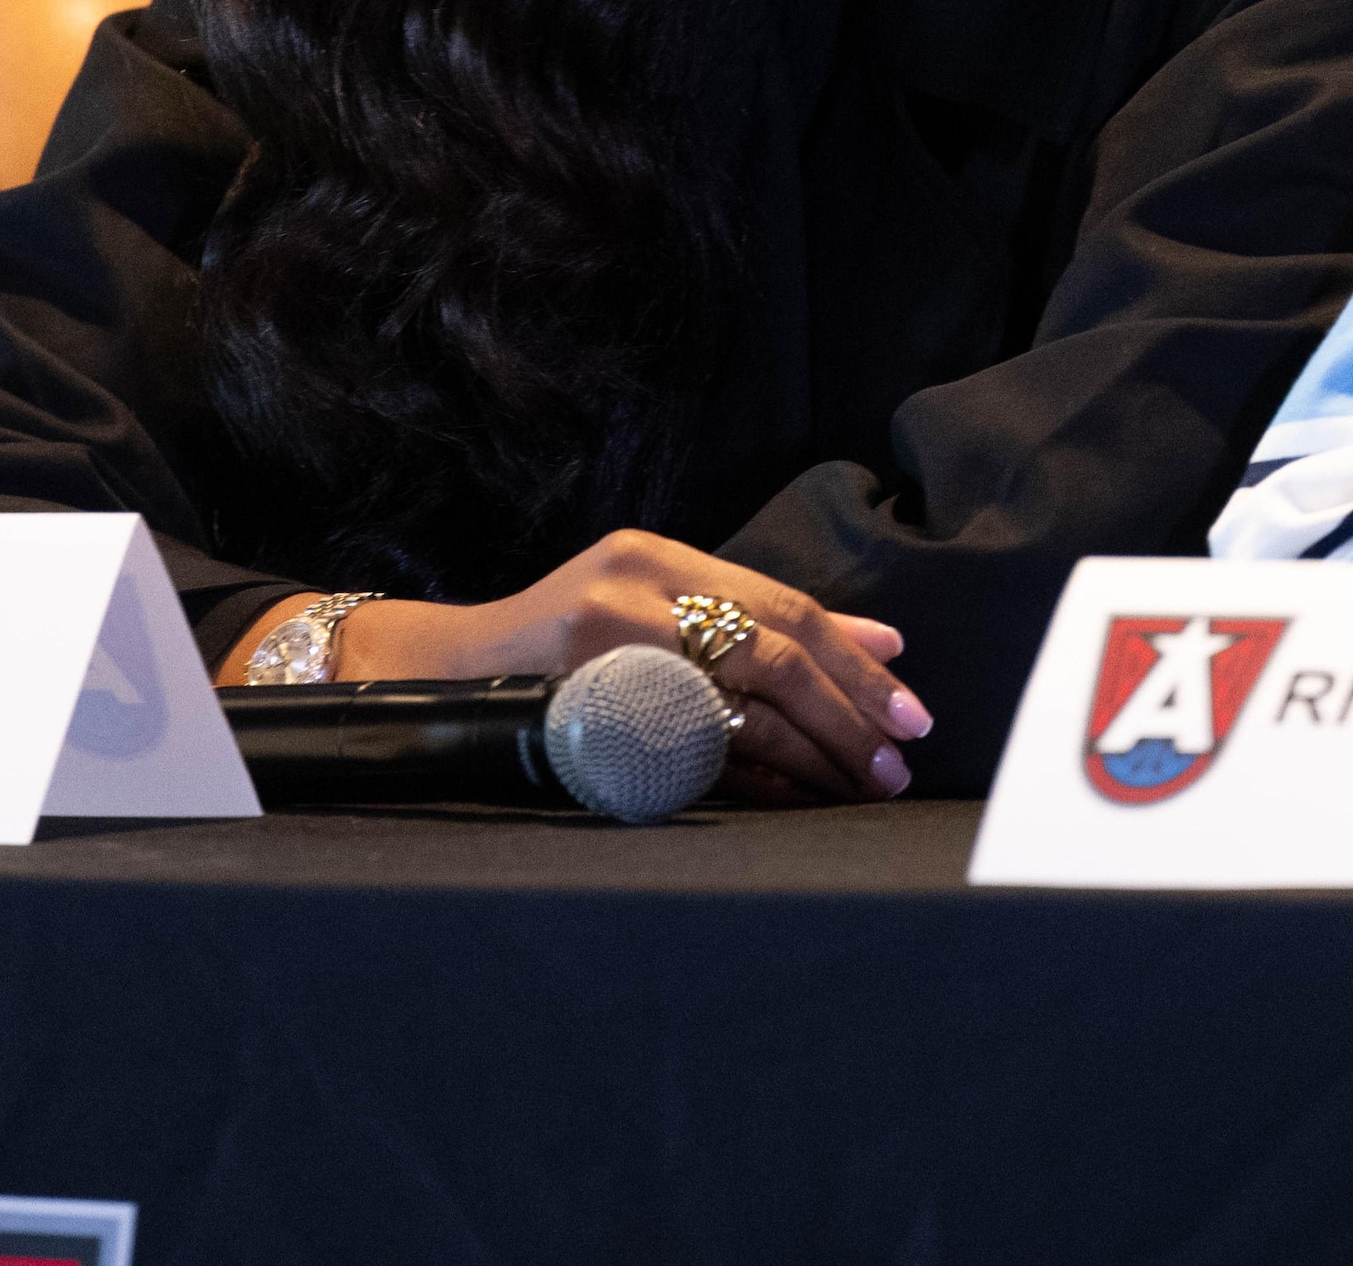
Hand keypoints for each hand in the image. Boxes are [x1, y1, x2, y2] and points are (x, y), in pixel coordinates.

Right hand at [328, 531, 929, 807]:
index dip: (855, 660)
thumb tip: (884, 642)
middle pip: (773, 648)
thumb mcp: (654, 605)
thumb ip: (756, 620)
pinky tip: (788, 797)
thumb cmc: (564, 646)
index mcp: (657, 554)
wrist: (442, 672)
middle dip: (848, 711)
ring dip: (811, 752)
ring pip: (738, 702)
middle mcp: (634, 585)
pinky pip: (685, 746)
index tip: (910, 710)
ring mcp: (603, 643)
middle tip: (899, 758)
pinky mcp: (580, 701)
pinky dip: (747, 777)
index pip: (782, 604)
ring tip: (860, 785)